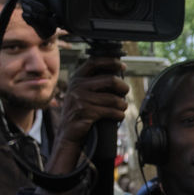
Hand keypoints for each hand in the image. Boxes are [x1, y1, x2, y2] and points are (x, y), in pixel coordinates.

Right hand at [43, 56, 129, 176]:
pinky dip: (119, 114)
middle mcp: (77, 86)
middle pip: (110, 80)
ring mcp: (80, 99)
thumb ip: (94, 82)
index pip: (95, 62)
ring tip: (122, 107)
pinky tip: (119, 116)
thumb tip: (117, 73)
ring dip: (122, 104)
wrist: (67, 132)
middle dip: (123, 87)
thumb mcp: (81, 92)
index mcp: (77, 78)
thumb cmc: (79, 111)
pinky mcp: (85, 113)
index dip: (111, 62)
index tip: (123, 66)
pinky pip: (111, 111)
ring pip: (113, 99)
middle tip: (125, 91)